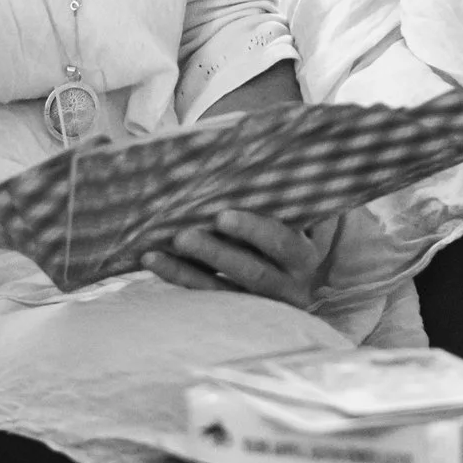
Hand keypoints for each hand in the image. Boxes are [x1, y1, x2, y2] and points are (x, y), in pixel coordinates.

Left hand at [146, 209, 337, 310]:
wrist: (312, 265)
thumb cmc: (304, 217)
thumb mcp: (311, 209)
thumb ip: (296, 190)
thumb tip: (270, 156)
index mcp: (308, 253)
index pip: (281, 242)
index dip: (253, 230)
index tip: (221, 216)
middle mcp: (291, 281)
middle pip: (253, 270)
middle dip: (216, 253)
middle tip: (184, 236)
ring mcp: (266, 298)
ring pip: (225, 288)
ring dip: (190, 267)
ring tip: (161, 247)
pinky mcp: (241, 306)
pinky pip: (207, 294)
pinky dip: (178, 275)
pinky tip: (151, 258)